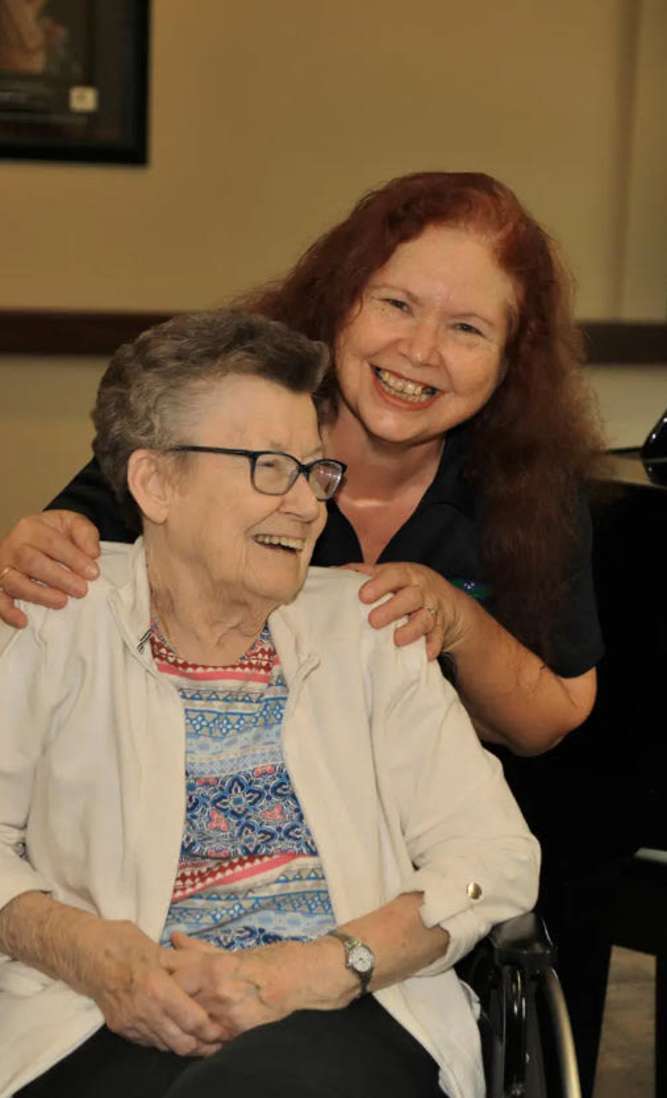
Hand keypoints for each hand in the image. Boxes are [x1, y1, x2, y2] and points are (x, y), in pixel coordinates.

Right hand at [0, 511, 99, 627]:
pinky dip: (8, 611)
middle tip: (81, 591)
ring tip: (62, 602)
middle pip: (31, 562)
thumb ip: (85, 534)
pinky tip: (23, 621)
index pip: (52, 542)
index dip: (73, 558)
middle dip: (59, 578)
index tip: (93, 573)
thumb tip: (93, 554)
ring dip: (39, 595)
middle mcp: (13, 546)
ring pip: (15, 582)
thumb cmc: (55, 533)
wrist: (32, 538)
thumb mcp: (72, 524)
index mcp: (31, 527)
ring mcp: (3, 567)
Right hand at [77, 920, 223, 1056]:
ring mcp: (130, 1023)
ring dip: (185, 1044)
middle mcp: (144, 1012)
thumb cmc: (122, 942)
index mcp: (157, 988)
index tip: (226, 1028)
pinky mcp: (120, 1028)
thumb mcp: (157, 948)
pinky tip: (176, 1032)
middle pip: (182, 1042)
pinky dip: (165, 1040)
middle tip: (220, 1040)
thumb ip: (185, 964)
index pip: (192, 1020)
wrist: (83, 953)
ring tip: (203, 1040)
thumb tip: (215, 966)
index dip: (212, 1028)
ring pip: (165, 1046)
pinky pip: (149, 1041)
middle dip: (203, 1044)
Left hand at [165, 933, 352, 1038]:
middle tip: (158, 1006)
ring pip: (192, 1026)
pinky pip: (212, 1041)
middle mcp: (220, 993)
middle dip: (167, 1006)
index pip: (173, 980)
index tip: (152, 983)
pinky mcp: (242, 1034)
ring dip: (182, 1025)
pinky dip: (202, 1039)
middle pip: (178, 1005)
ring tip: (175, 1023)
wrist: (308, 979)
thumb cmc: (274, 960)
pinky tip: (198, 1036)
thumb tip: (175, 938)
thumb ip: (201, 950)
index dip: (160, 984)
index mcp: (217, 968)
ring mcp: (230, 1017)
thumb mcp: (235, 952)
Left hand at [343, 561, 467, 659]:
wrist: (447, 601)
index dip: (379, 585)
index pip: (394, 576)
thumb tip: (331, 573)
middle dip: (393, 609)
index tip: (363, 596)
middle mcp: (421, 591)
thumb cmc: (408, 586)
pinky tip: (426, 654)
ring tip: (397, 639)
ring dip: (412, 629)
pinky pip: (438, 637)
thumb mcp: (390, 574)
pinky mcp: (441, 628)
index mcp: (406, 575)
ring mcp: (432, 609)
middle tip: (373, 621)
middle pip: (411, 597)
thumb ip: (363, 572)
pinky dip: (433, 645)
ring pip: (425, 618)